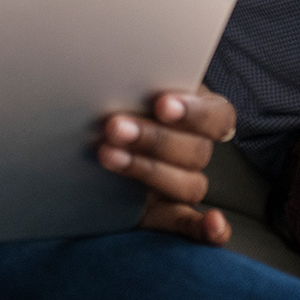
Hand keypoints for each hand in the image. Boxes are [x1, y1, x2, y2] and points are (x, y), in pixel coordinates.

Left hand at [97, 86, 235, 245]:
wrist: (83, 128)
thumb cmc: (113, 96)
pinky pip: (193, 223)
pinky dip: (207, 229)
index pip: (217, 114)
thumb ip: (134, 80)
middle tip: (114, 126)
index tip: (162, 104)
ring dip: (151, 171)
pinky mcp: (166, 211)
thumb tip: (112, 69)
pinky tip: (213, 224)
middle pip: (195, 150)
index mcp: (198, 111)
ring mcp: (182, 181)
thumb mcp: (126, 83)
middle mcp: (195, 148)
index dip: (193, 111)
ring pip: (189, 184)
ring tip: (109, 155)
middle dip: (153, 138)